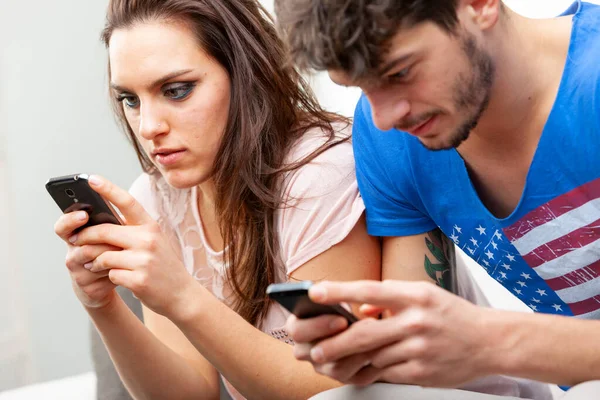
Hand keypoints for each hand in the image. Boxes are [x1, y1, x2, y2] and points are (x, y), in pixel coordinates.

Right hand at [54, 211, 118, 308]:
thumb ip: (109, 224)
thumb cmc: (113, 251)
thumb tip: (117, 215)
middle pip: (82, 242)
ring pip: (96, 257)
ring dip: (114, 252)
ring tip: (125, 250)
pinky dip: (118, 268)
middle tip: (116, 235)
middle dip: (102, 237)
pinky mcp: (88, 287)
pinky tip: (125, 267)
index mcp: (76, 236)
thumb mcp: (111, 235)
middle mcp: (72, 253)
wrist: (114, 281)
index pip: (63, 226)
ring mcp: (78, 272)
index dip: (70, 220)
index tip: (84, 215)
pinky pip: (105, 274)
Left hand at [67, 175, 197, 318]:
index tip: (91, 178)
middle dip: (85, 236)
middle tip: (75, 240)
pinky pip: (110, 274)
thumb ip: (132, 231)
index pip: (127, 202)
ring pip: (103, 255)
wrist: (181, 294)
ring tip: (94, 265)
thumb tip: (99, 223)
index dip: (108, 189)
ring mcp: (144, 260)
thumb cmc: (162, 266)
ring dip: (95, 262)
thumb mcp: (154, 242)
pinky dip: (109, 276)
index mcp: (151, 226)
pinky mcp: (139, 280)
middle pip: (104, 231)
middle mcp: (149, 240)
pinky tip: (116, 277)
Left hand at [286, 280, 493, 387]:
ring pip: (372, 357)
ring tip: (332, 360)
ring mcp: (419, 349)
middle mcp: (416, 321)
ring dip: (351, 360)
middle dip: (334, 343)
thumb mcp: (423, 294)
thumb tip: (360, 309)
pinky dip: (372, 371)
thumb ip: (390, 298)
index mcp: (415, 296)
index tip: (315, 291)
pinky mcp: (422, 372)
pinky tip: (364, 369)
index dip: (340, 291)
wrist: (490, 341)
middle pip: (365, 333)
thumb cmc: (451, 314)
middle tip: (315, 350)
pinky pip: (386, 373)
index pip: (370, 290)